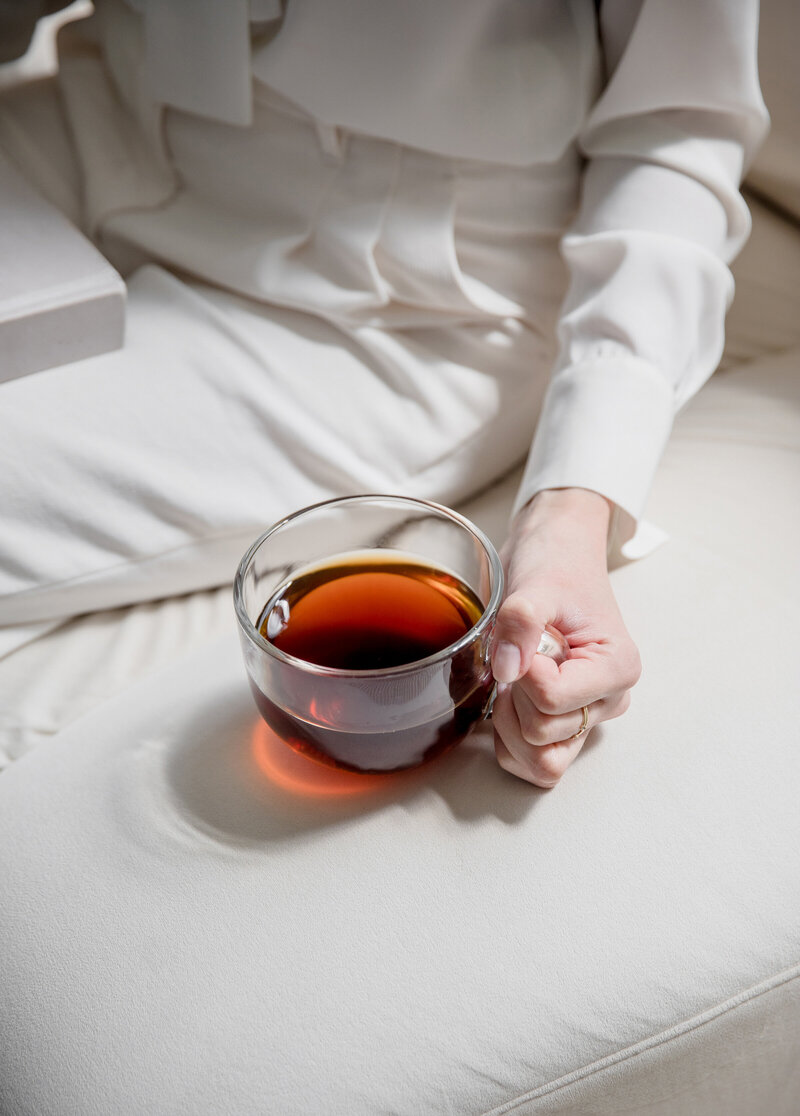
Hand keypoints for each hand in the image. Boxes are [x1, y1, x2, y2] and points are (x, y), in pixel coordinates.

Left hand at [491, 488, 640, 787]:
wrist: (558, 554)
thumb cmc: (557, 566)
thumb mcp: (537, 583)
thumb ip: (522, 620)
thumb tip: (509, 670)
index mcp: (615, 668)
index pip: (552, 701)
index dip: (523, 675)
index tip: (524, 641)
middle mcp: (608, 700)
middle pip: (544, 734)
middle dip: (515, 698)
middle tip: (517, 657)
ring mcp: (587, 716)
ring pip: (542, 762)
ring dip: (511, 725)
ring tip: (513, 681)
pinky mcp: (565, 723)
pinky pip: (535, 763)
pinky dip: (510, 741)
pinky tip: (508, 701)